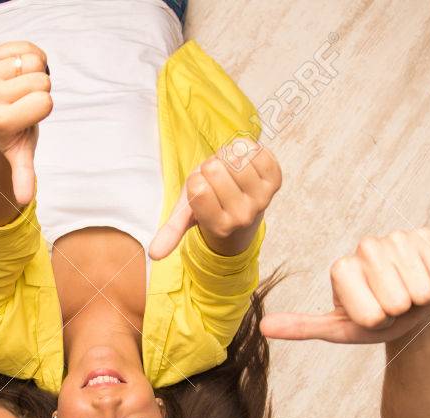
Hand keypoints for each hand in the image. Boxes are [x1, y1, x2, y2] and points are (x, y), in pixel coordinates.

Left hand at [0, 41, 51, 205]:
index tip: (29, 116)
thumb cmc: (12, 134)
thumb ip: (23, 174)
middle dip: (40, 90)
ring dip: (35, 73)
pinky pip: (27, 47)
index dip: (45, 108)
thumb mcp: (20, 154)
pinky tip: (17, 74)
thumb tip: (23, 199)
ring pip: (36, 61)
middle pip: (42, 80)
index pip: (46, 102)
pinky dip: (29, 57)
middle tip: (24, 102)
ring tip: (20, 88)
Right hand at [149, 137, 281, 259]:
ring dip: (228, 156)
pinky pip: (254, 150)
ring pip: (235, 156)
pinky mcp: (276, 180)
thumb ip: (171, 231)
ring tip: (230, 171)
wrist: (243, 206)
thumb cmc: (210, 205)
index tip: (202, 189)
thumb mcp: (187, 216)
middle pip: (215, 169)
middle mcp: (243, 216)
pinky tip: (245, 163)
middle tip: (217, 180)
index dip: (196, 180)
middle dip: (210, 167)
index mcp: (219, 226)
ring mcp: (262, 198)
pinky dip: (246, 149)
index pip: (198, 187)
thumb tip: (153, 255)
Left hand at [261, 228, 429, 343]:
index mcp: (342, 268)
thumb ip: (303, 327)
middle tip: (397, 307)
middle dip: (399, 309)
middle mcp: (366, 247)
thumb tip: (263, 327)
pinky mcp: (428, 236)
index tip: (375, 317)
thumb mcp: (340, 330)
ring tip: (413, 295)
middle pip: (393, 293)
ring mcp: (397, 238)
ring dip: (421, 296)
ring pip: (418, 281)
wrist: (416, 311)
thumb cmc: (377, 321)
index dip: (377, 319)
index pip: (367, 306)